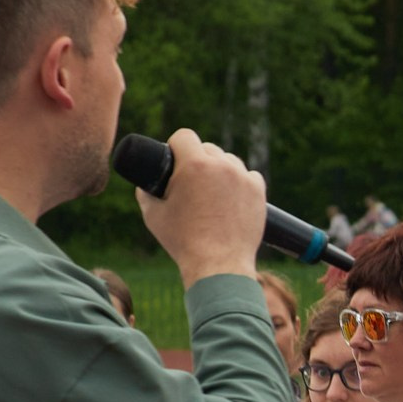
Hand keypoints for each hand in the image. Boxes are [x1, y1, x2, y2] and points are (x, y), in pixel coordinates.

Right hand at [135, 129, 265, 287]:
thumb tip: (144, 184)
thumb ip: (145, 193)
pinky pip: (248, 176)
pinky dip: (240, 183)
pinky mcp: (258, 192)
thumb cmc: (183, 242)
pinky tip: (231, 196)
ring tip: (211, 191)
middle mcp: (221, 165)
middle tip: (191, 181)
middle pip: (207, 147)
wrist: (218, 265)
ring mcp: (243, 177)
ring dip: (219, 169)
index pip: (184, 136)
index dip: (176, 146)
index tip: (174, 158)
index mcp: (194, 165)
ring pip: (229, 160)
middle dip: (197, 159)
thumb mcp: (154, 215)